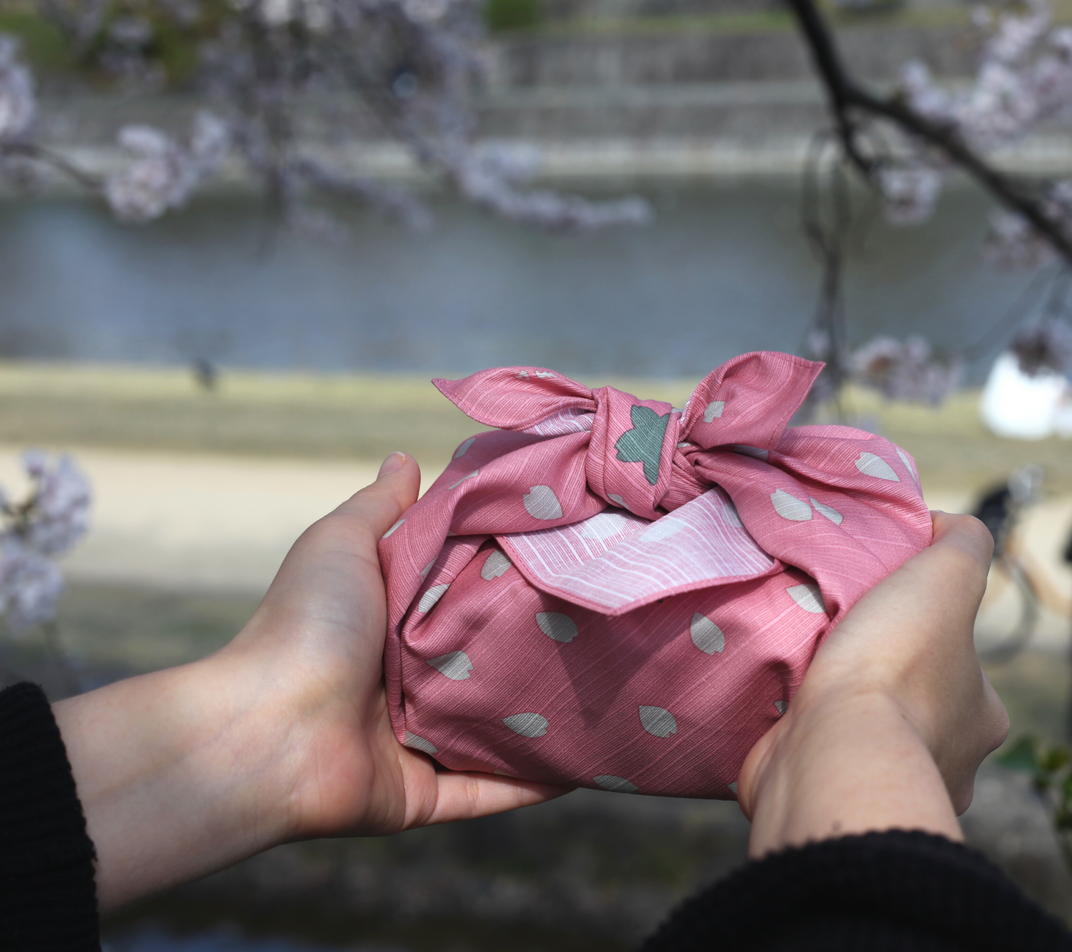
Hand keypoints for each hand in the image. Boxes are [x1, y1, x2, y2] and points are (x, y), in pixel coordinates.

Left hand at [54, 453, 569, 912]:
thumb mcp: (342, 544)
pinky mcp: (427, 793)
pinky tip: (598, 760)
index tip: (574, 551)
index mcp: (392, 623)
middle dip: (543, 647)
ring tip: (624, 690)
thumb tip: (404, 457)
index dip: (513, 575)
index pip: (466, 595)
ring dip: (552, 718)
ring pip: (502, 731)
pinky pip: (497, 791)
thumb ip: (381, 507)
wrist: (267, 730)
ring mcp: (419, 742)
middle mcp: (407, 682)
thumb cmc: (304, 626)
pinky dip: (543, 782)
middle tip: (613, 619)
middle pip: (490, 663)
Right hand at [736, 512, 1008, 857]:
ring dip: (837, 708)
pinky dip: (801, 738)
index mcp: (982, 719)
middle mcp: (950, 765)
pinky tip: (779, 707)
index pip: (960, 663)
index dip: (924, 630)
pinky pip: (819, 762)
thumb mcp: (946, 577)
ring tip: (799, 668)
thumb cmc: (895, 669)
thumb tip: (947, 528)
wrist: (829, 757)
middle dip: (877, 675)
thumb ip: (963, 544)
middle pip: (913, 703)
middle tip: (834, 639)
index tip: (881, 610)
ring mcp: (889, 793)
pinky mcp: (833, 806)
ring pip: (865, 736)